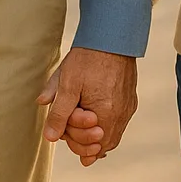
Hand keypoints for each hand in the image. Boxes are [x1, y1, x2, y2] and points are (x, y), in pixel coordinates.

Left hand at [37, 47, 137, 166]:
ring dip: (95, 137)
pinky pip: (119, 125)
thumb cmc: (88, 58)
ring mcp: (128, 109)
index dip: (72, 139)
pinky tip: (95, 123)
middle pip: (101, 145)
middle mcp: (121, 115)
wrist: (112, 36)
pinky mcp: (130, 101)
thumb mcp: (67, 84)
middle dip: (83, 140)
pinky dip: (106, 128)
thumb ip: (59, 113)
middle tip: (69, 130)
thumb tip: (50, 137)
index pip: (88, 146)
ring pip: (112, 136)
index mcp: (106, 114)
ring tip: (81, 132)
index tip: (63, 127)